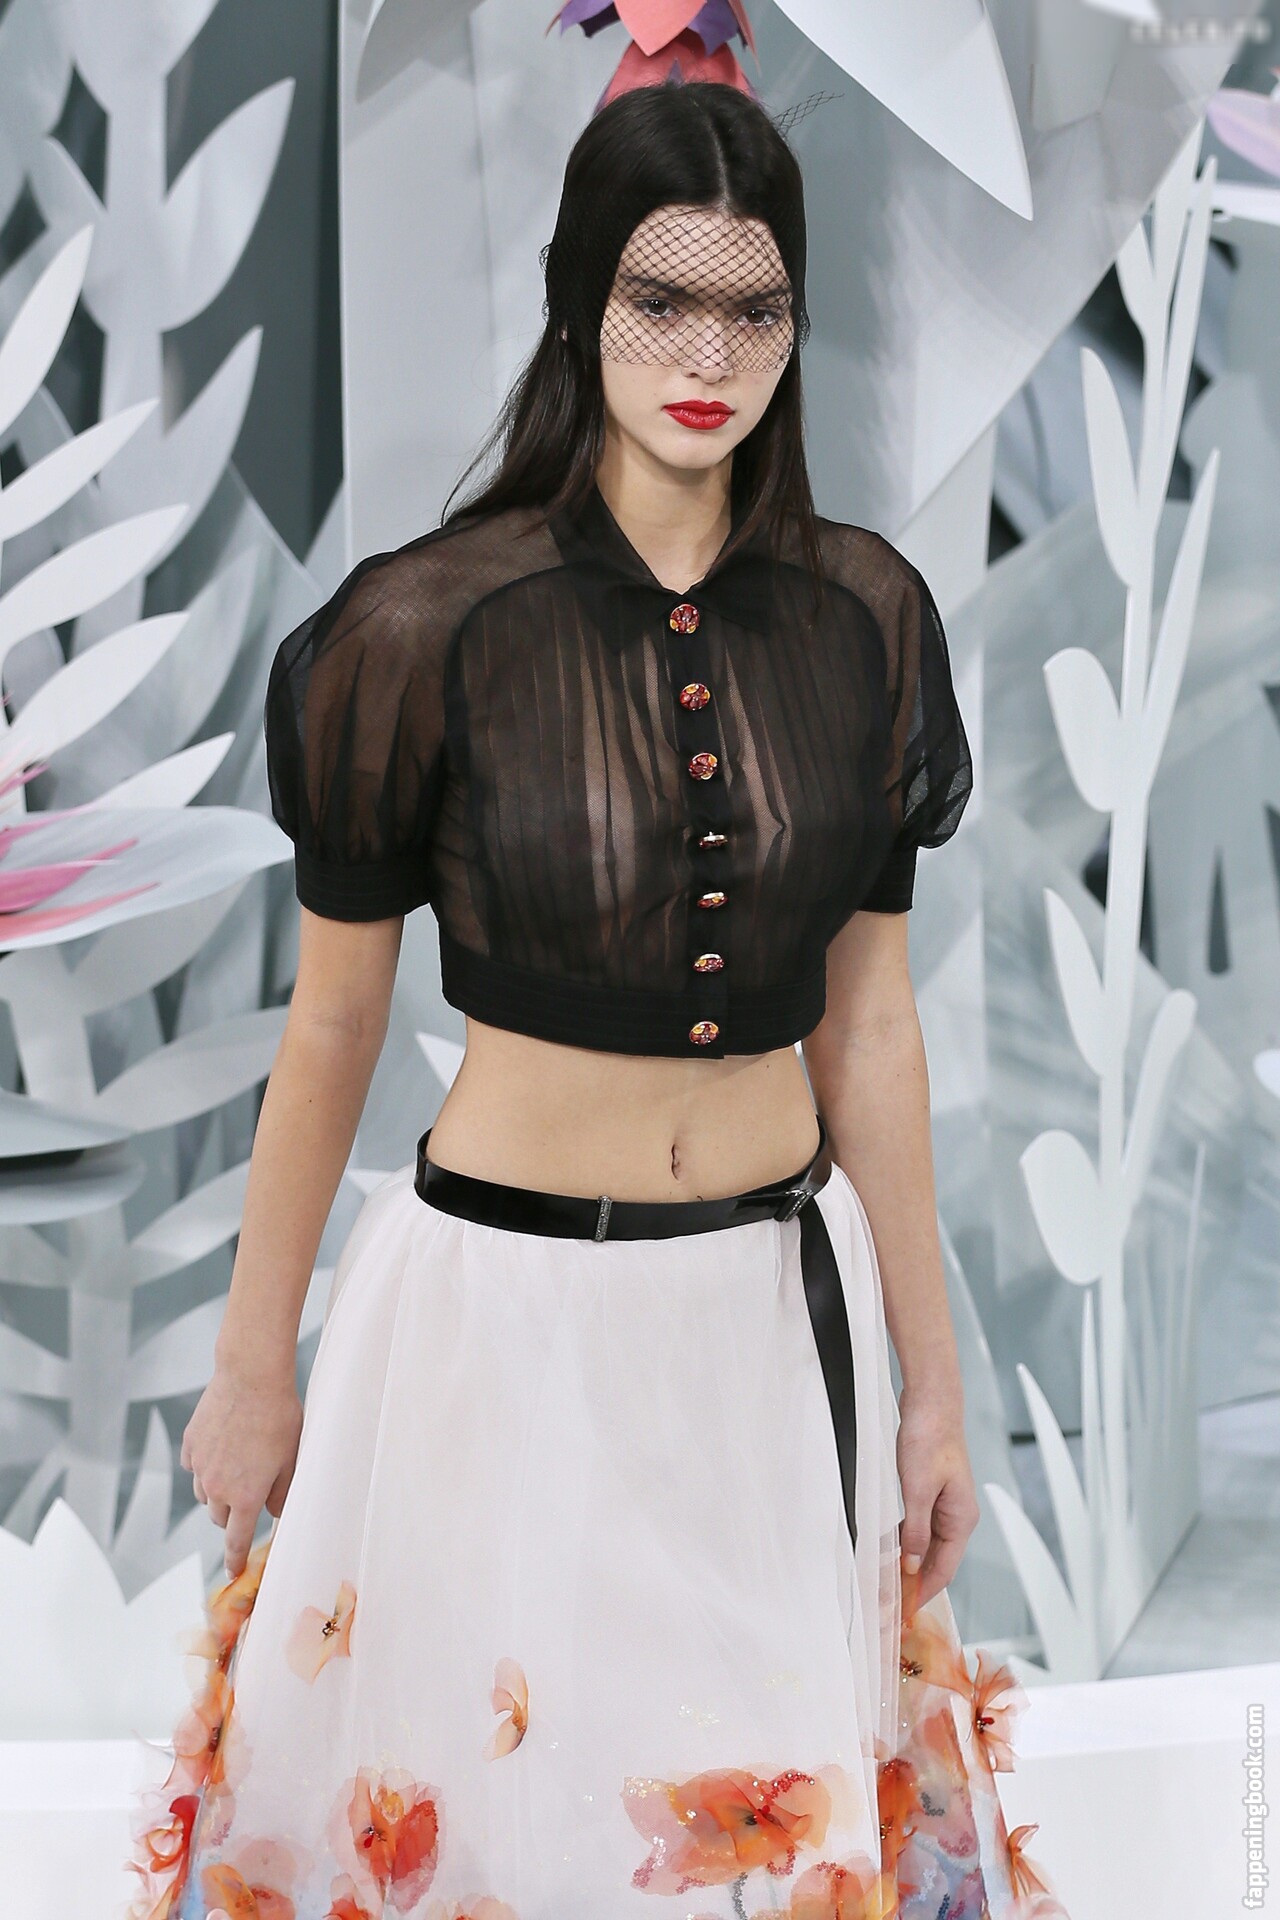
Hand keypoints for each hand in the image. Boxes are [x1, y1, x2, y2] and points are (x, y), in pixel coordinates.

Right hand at [180, 1358, 303, 1579]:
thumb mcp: (292, 1459)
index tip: (234, 1573)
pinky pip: (195, 1466)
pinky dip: (206, 1464)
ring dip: (218, 1490)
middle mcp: (216, 1487)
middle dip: (233, 1514)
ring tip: (239, 1464)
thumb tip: (273, 1513)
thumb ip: (282, 1493)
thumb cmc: (279, 1417)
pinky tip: (223, 1445)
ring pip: (204, 1493)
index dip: (235, 1560)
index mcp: (245, 1496)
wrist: (251, 1377)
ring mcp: (200, 1466)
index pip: (236, 1540)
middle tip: (249, 1495)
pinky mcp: (190, 1444)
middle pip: (219, 1517)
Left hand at [895, 1384, 979, 1612]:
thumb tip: (913, 1565)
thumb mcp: (917, 1490)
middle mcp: (957, 1516)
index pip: (943, 1570)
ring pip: (925, 1545)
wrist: (931, 1403)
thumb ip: (916, 1531)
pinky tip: (887, 1549)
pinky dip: (904, 1540)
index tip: (903, 1613)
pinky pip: (917, 1526)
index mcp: (961, 1519)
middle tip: (888, 1604)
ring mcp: (944, 1504)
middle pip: (936, 1561)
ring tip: (885, 1583)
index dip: (923, 1593)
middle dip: (913, 1584)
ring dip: (907, 1563)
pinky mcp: (930, 1492)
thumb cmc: (930, 1439)